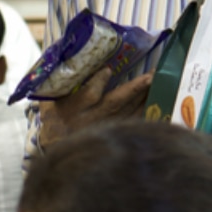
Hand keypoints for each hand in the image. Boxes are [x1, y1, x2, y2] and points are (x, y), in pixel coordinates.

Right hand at [38, 68, 153, 148]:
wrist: (58, 146)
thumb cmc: (57, 118)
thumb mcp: (53, 101)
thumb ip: (63, 84)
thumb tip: (88, 64)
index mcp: (74, 109)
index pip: (88, 96)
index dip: (98, 83)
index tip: (108, 69)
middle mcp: (91, 119)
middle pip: (114, 103)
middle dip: (133, 89)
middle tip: (151, 74)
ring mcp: (105, 127)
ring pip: (129, 111)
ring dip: (144, 95)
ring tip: (158, 79)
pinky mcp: (116, 132)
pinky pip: (135, 120)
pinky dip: (147, 108)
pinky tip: (157, 96)